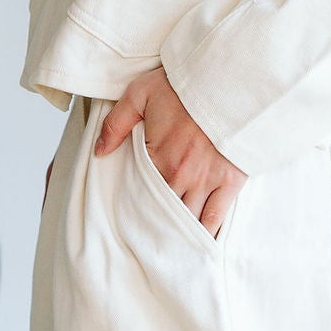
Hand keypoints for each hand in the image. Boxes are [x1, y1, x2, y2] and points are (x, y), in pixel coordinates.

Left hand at [94, 67, 246, 234]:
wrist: (229, 79)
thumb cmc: (184, 85)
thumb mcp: (140, 94)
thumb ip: (116, 124)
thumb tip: (99, 153)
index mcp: (158, 157)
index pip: (140, 193)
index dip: (133, 207)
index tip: (126, 222)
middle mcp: (181, 175)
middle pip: (163, 211)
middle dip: (154, 226)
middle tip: (144, 244)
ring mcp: (207, 180)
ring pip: (188, 219)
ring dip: (177, 234)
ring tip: (168, 251)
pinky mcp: (231, 181)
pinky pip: (216, 217)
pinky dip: (206, 233)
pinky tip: (198, 247)